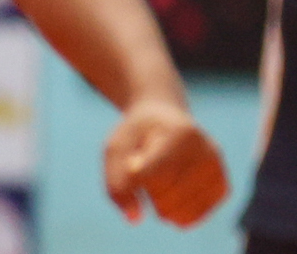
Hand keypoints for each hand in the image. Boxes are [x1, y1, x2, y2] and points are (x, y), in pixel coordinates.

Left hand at [104, 97, 227, 226]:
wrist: (167, 121)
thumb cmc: (138, 137)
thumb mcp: (116, 149)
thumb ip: (117, 182)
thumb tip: (135, 219)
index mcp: (179, 133)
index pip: (155, 171)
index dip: (135, 178)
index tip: (131, 171)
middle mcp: (206, 151)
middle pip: (162, 193)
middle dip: (144, 188)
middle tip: (146, 167)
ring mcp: (218, 170)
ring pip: (177, 210)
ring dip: (158, 203)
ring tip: (159, 179)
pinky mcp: (223, 188)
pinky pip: (191, 217)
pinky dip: (174, 211)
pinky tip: (171, 193)